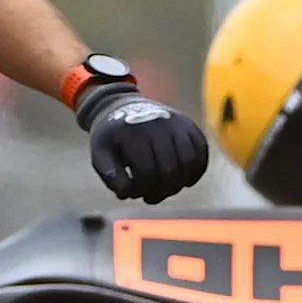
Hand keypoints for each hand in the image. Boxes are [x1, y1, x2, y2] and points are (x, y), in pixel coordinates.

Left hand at [77, 79, 207, 203]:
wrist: (124, 105)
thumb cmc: (113, 136)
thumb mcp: (100, 152)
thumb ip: (109, 174)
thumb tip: (126, 193)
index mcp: (133, 132)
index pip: (147, 171)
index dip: (143, 189)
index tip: (135, 194)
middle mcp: (158, 124)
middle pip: (170, 169)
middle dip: (161, 190)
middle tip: (151, 197)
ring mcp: (176, 123)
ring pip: (188, 161)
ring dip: (179, 183)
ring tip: (167, 190)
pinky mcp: (189, 124)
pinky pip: (201, 150)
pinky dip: (197, 169)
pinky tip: (185, 180)